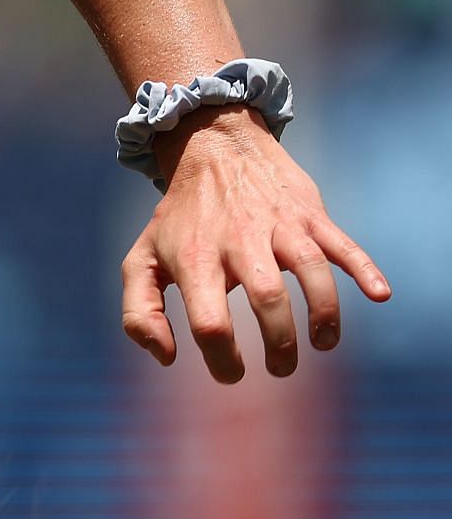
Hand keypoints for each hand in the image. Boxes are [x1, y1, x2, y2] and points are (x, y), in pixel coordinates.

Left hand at [121, 106, 390, 381]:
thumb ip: (139, 312)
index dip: (223, 359)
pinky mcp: (310, 215)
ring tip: (323, 343)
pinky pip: (343, 244)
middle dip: (281, 344)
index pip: (210, 322)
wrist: (212, 147)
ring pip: (310, 271)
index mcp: (195, 259)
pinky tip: (379, 294)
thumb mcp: (143, 259)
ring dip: (325, 314)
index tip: (233, 372)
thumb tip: (165, 357)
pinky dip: (365, 269)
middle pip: (267, 299)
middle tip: (281, 367)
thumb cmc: (179, 218)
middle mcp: (238, 240)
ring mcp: (278, 224)